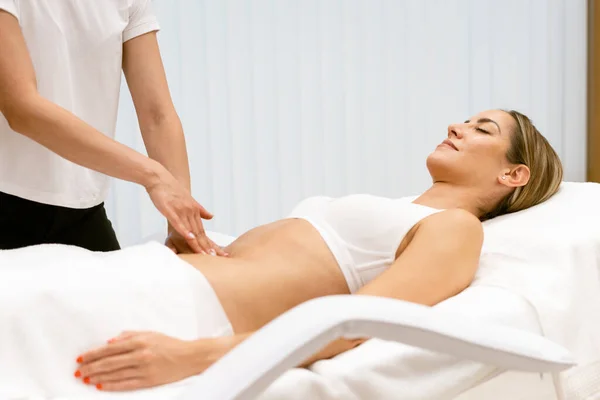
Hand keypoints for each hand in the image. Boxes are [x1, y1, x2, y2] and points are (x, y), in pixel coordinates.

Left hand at [74, 331, 197, 390]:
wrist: (190, 357)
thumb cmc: (170, 344)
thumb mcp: (150, 333)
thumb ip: (129, 335)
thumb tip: (109, 342)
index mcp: (140, 341)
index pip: (110, 348)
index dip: (93, 354)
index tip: (81, 358)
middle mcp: (140, 354)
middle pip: (109, 362)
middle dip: (91, 367)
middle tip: (78, 371)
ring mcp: (144, 368)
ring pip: (115, 374)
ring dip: (97, 377)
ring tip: (85, 379)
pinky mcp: (149, 380)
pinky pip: (125, 384)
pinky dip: (111, 385)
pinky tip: (100, 386)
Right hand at [145, 167, 225, 254]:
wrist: (160, 178)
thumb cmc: (172, 190)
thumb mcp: (189, 200)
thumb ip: (200, 210)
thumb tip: (211, 216)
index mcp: (194, 211)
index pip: (203, 231)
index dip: (209, 243)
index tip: (217, 253)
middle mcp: (190, 211)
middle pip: (200, 232)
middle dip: (207, 246)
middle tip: (215, 257)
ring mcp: (181, 210)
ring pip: (191, 230)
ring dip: (198, 243)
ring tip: (204, 254)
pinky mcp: (170, 209)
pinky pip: (178, 222)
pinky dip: (185, 231)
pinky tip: (190, 238)